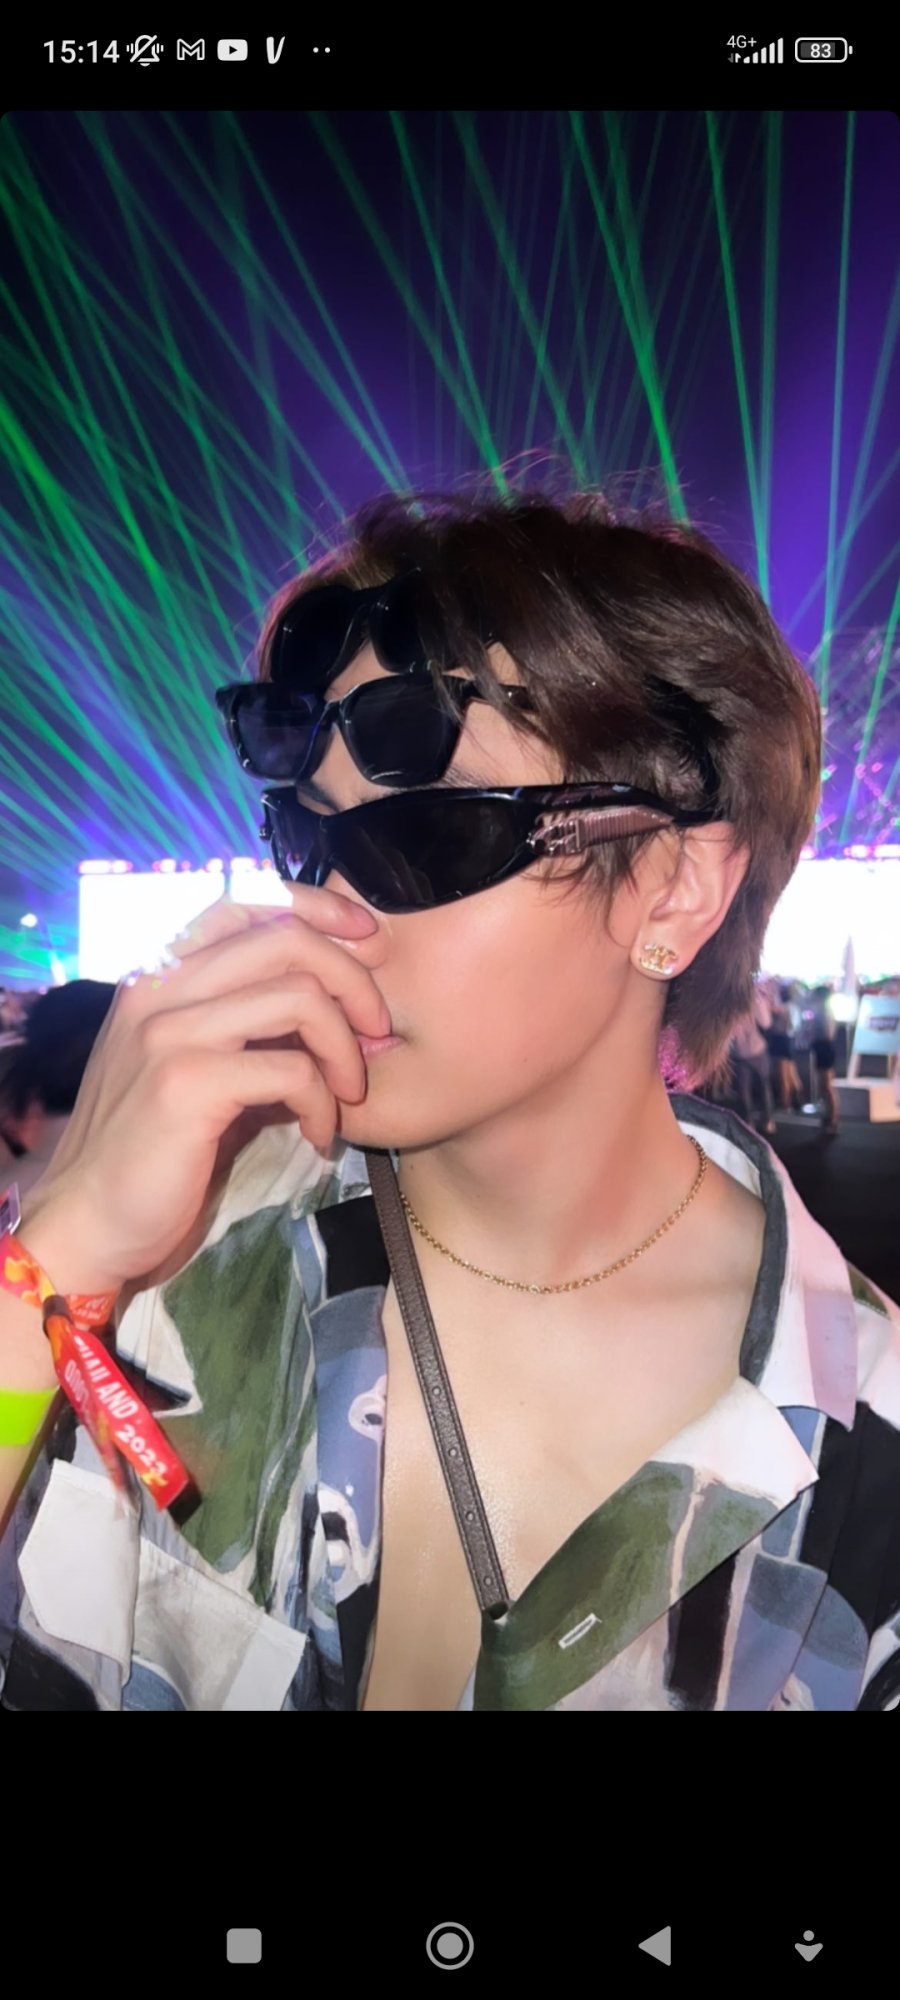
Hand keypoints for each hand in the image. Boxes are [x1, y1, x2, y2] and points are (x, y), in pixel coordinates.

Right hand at [23, 889, 387, 1287]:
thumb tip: (329, 1000)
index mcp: (157, 974)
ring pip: (300, 997)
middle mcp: (158, 988)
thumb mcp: (189, 1063)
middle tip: (376, 1030)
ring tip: (349, 1093)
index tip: (366, 941)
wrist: (91, 1218)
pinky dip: (324, 1104)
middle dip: (353, 980)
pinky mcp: (187, 1084)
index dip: (317, 910)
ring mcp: (169, 1032)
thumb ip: (240, 1021)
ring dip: (345, 1048)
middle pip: (286, 940)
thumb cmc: (149, 1147)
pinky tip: (320, 1134)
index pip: (244, 903)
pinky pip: (293, 1071)